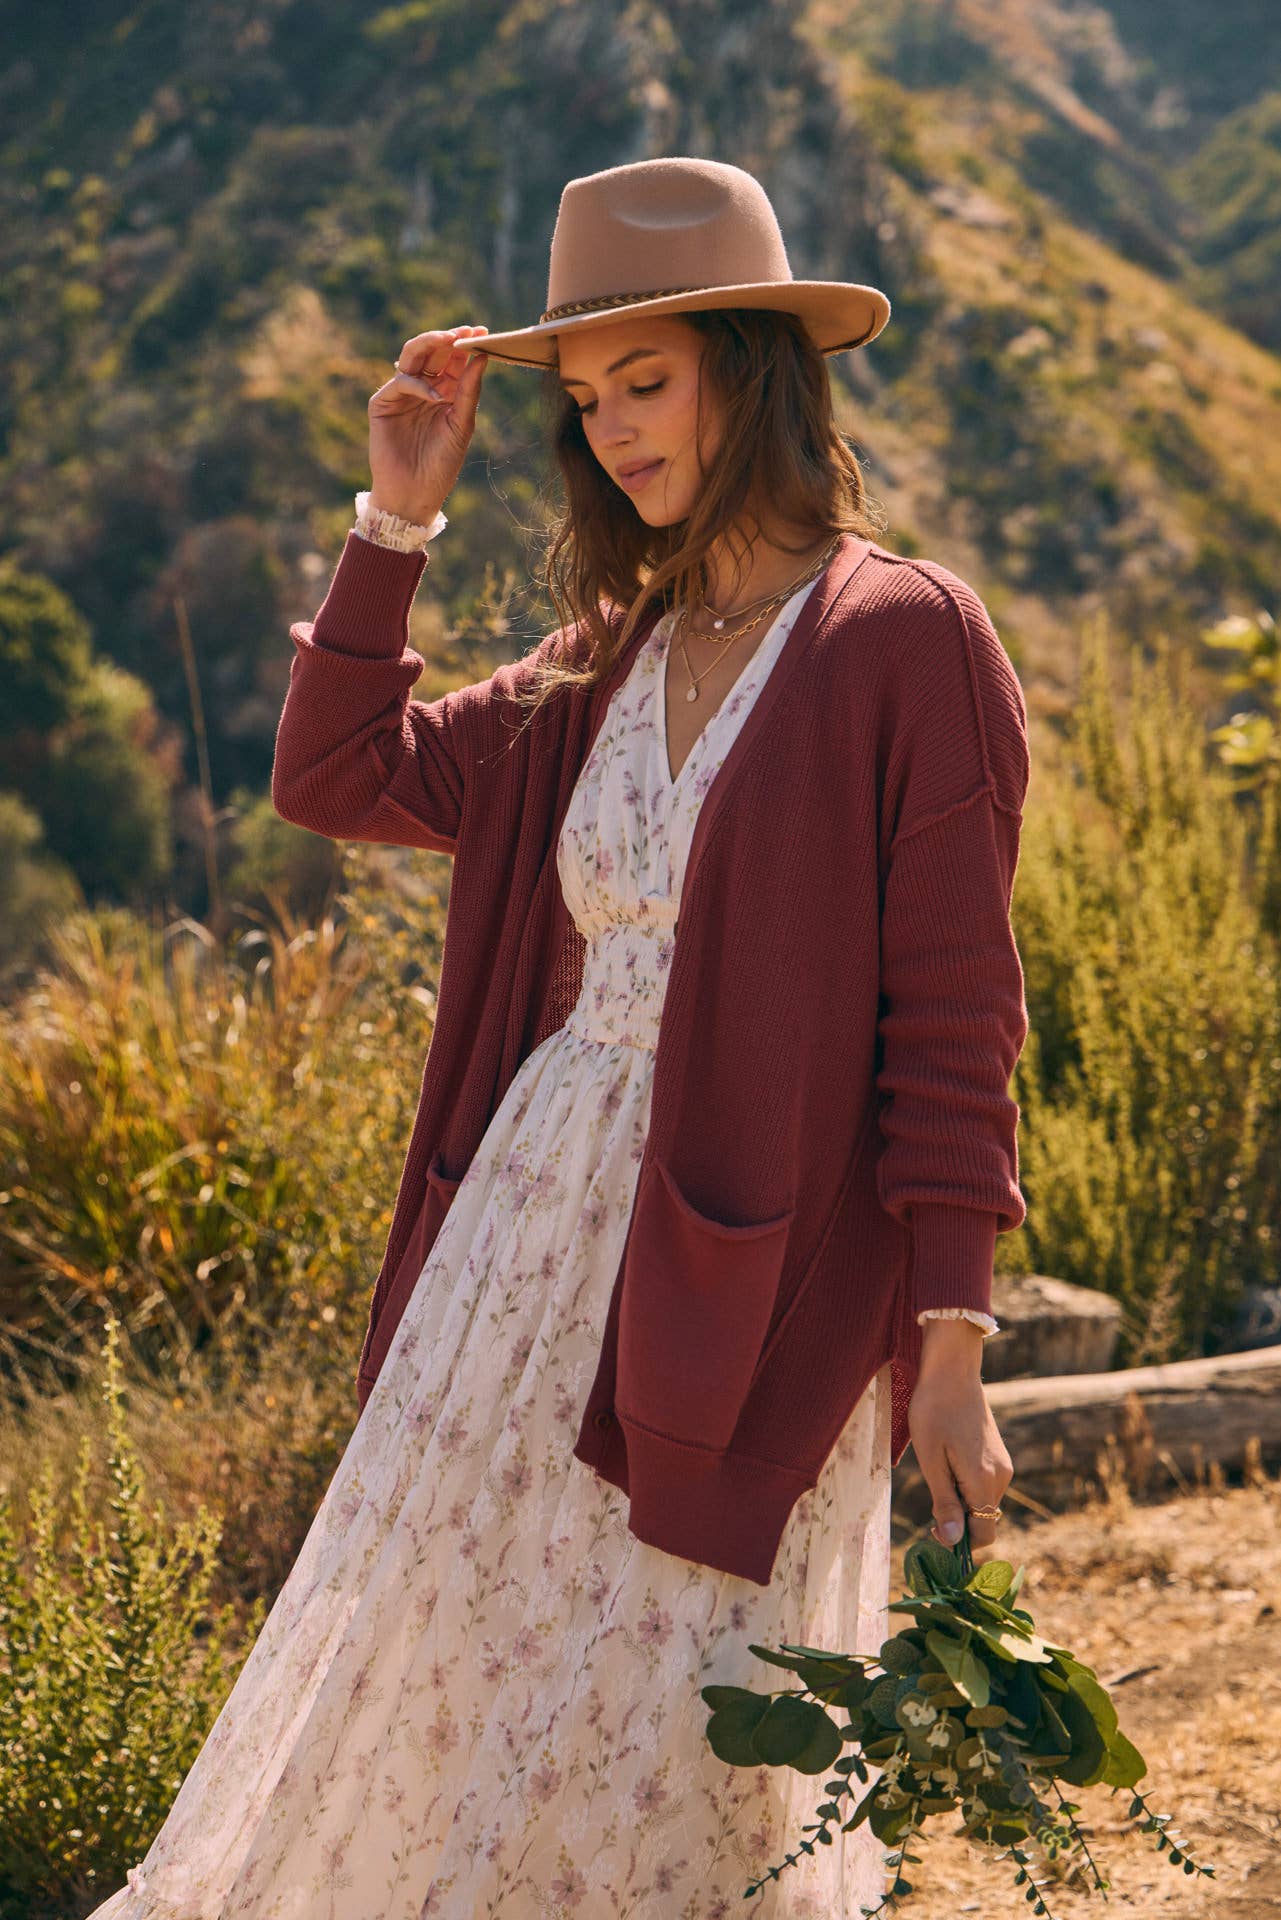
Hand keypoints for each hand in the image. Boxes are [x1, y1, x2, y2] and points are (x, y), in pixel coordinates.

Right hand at [367, 323, 490, 525]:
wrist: (414, 493)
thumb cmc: (441, 464)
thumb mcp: (462, 425)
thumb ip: (470, 391)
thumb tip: (482, 356)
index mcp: (445, 392)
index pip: (455, 360)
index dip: (467, 344)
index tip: (483, 331)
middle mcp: (423, 388)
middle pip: (434, 353)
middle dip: (449, 339)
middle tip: (465, 331)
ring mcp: (402, 394)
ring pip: (413, 357)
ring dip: (430, 344)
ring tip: (449, 340)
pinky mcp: (382, 403)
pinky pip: (401, 382)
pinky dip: (418, 385)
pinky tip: (436, 396)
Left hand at [909, 1318, 1012, 1554]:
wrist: (953, 1371)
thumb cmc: (934, 1411)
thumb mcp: (931, 1460)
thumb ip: (944, 1502)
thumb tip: (953, 1542)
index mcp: (984, 1482)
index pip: (984, 1536)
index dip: (960, 1543)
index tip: (933, 1529)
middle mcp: (1002, 1477)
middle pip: (983, 1520)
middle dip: (958, 1519)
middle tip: (930, 1493)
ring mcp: (1003, 1465)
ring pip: (983, 1501)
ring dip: (961, 1499)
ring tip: (938, 1468)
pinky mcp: (999, 1455)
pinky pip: (984, 1484)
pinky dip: (967, 1484)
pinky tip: (948, 1459)